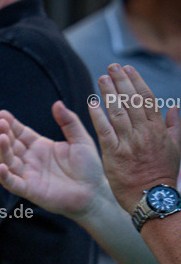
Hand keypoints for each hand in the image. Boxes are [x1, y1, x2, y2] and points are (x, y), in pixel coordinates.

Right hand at [0, 101, 107, 219]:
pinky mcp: (30, 190)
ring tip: (2, 138)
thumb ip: (69, 122)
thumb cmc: (88, 168)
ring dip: (3, 150)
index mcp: (40, 146)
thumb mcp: (81, 140)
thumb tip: (57, 103)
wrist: (94, 192)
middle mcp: (31, 160)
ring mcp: (28, 174)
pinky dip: (5, 177)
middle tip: (1, 123)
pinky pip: (13, 183)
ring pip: (9, 161)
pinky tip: (1, 167)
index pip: (21, 133)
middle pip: (11, 145)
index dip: (11, 124)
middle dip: (4, 134)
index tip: (2, 114)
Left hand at [90, 64, 180, 209]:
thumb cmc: (162, 173)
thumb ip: (174, 126)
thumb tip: (174, 108)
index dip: (137, 82)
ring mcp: (128, 142)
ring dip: (109, 93)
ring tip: (102, 79)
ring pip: (118, 112)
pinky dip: (98, 115)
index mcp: (158, 129)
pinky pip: (105, 130)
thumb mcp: (176, 148)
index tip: (128, 69)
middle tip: (112, 67)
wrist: (151, 196)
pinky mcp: (114, 153)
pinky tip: (92, 102)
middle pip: (132, 101)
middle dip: (121, 82)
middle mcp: (144, 132)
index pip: (147, 99)